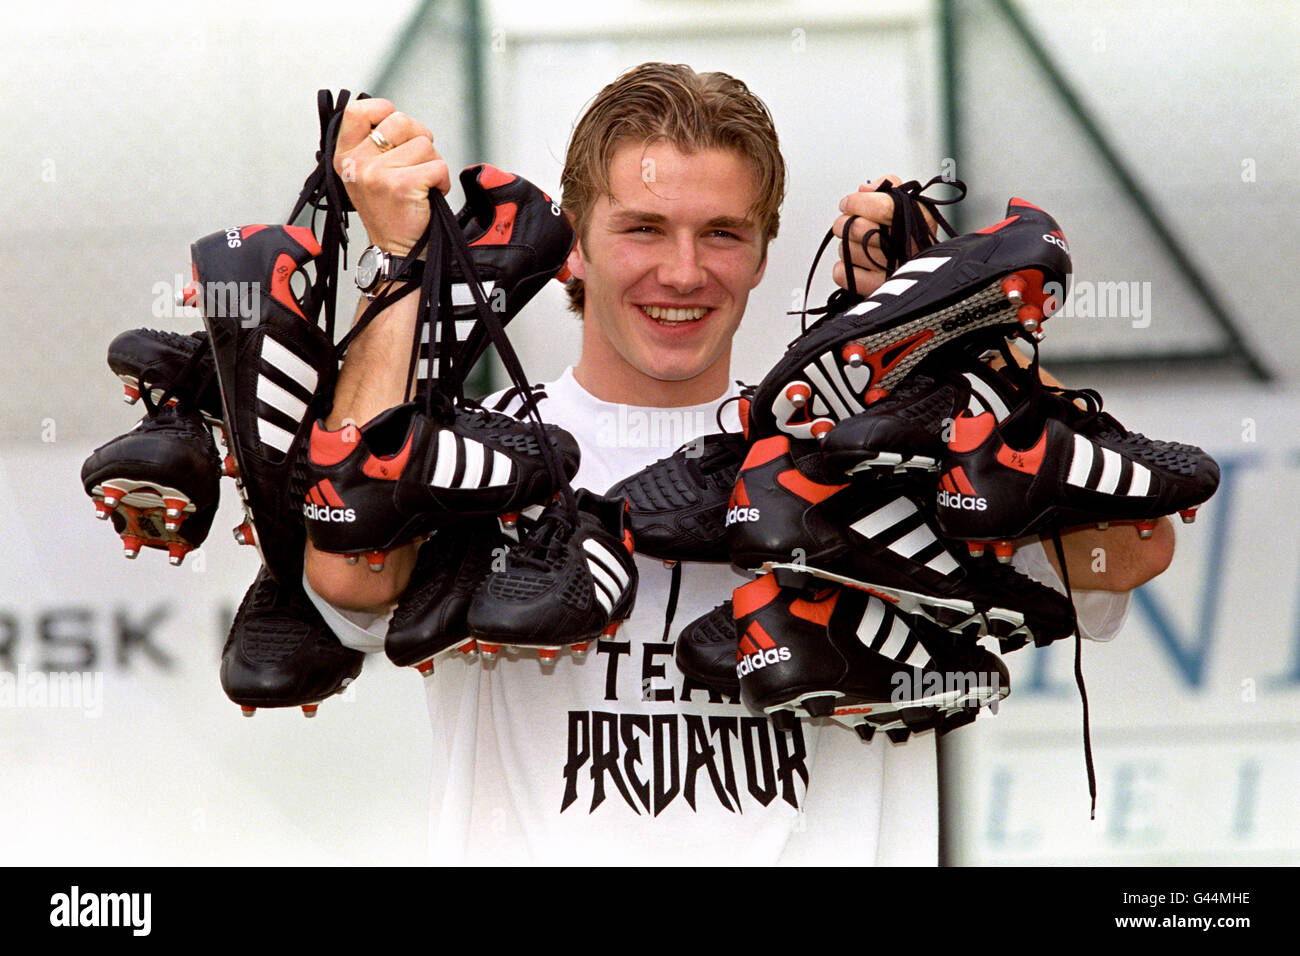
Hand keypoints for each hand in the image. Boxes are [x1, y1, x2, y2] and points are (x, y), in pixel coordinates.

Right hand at [333, 98, 449, 256]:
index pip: (357, 110)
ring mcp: (377, 175)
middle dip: (418, 138)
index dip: (383, 109)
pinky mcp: (401, 186)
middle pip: (400, 121)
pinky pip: (438, 164)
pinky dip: (442, 179)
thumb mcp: (367, 174)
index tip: (397, 130)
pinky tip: (430, 193)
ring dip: (432, 163)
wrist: (396, 251)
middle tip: (416, 163)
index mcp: (345, 156)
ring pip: (424, 144)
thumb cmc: (389, 211)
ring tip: (421, 184)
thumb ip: (372, 144)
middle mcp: (356, 164)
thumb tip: (392, 114)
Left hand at [829, 175, 937, 296]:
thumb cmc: (909, 238)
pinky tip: (856, 264)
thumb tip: (865, 189)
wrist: (921, 274)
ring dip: (845, 246)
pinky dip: (842, 268)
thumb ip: (889, 189)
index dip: (858, 201)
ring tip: (858, 246)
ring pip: (846, 250)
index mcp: (918, 221)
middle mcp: (907, 247)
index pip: (883, 206)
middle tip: (846, 223)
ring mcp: (891, 270)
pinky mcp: (876, 289)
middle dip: (844, 222)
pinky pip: (842, 273)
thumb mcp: (909, 206)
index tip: (848, 202)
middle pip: (858, 228)